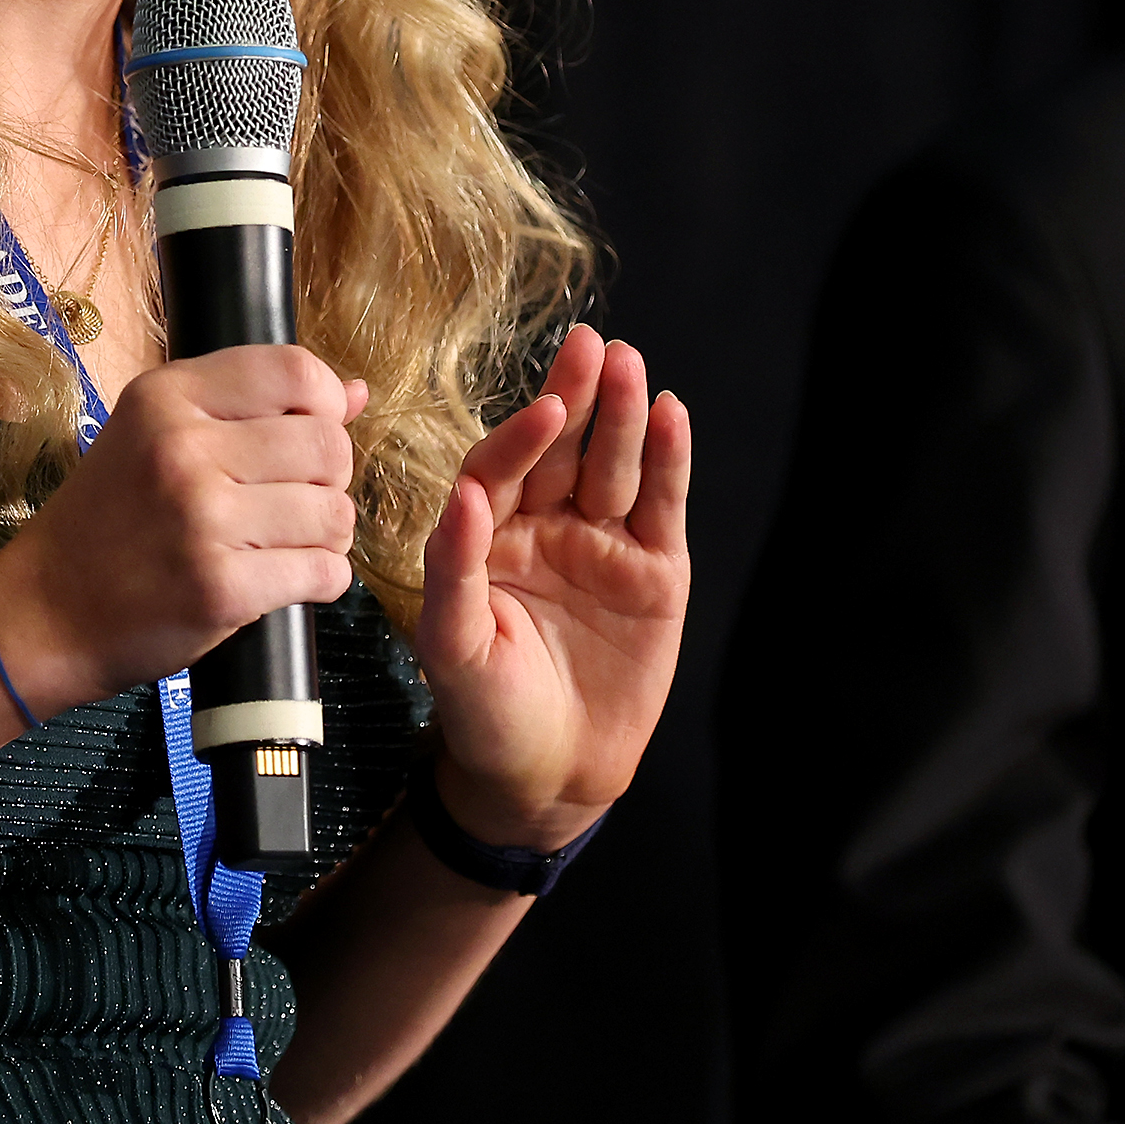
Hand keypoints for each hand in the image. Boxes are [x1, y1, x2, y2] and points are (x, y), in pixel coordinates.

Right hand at [0, 346, 368, 714]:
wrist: (46, 611)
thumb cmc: (108, 520)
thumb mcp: (156, 434)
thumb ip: (252, 406)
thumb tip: (355, 393)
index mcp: (167, 397)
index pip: (295, 371)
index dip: (327, 403)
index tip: (317, 430)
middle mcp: (184, 449)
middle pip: (328, 445)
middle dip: (330, 478)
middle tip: (297, 499)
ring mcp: (202, 520)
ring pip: (334, 513)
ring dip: (328, 535)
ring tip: (290, 543)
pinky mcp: (221, 588)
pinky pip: (323, 573)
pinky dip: (321, 580)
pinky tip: (288, 579)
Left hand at [416, 325, 692, 849]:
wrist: (549, 777)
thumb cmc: (485, 712)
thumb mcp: (452, 646)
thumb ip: (454, 568)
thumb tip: (464, 496)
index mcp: (488, 536)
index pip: (503, 468)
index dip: (523, 438)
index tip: (547, 409)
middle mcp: (546, 527)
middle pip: (563, 449)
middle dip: (576, 397)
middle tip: (589, 346)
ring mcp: (603, 545)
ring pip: (614, 467)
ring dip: (624, 415)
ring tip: (630, 365)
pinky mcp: (656, 572)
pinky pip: (662, 507)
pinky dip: (669, 461)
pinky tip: (672, 416)